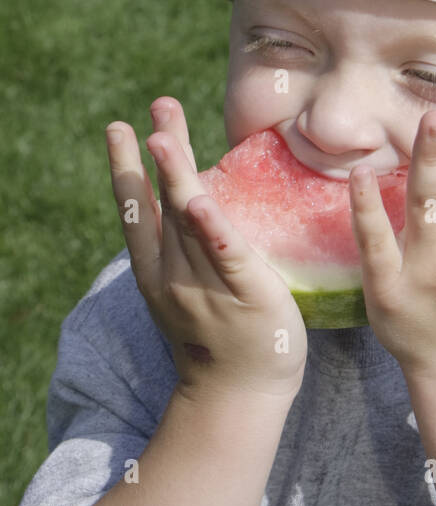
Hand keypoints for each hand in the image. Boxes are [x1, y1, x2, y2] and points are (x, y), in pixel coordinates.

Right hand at [106, 97, 306, 401]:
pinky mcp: (244, 291)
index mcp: (158, 269)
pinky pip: (226, 253)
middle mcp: (172, 272)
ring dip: (175, 175)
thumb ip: (194, 244)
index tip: (121, 128)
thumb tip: (196, 199)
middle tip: (150, 110)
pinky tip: (197, 200)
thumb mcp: (194, 284)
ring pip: (187, 219)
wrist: (239, 395)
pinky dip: (210, 226)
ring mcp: (204, 282)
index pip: (141, 208)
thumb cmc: (224, 335)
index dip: (129, 167)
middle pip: (162, 202)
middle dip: (156, 155)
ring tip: (162, 136)